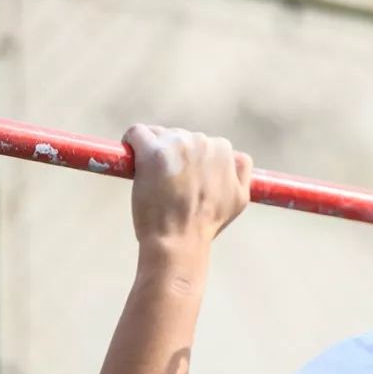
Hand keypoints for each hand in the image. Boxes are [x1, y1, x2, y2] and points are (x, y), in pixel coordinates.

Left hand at [123, 124, 252, 247]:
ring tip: (152, 176)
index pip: (206, 144)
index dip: (194, 160)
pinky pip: (137, 133)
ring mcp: (177, 145)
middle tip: (168, 180)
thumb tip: (234, 158)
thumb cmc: (206, 224)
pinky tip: (131, 155)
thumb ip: (240, 173)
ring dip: (155, 150)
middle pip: (183, 136)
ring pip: (160, 134)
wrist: (180, 240)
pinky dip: (132, 141)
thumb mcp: (239, 199)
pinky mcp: (152, 152)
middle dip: (175, 154)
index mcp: (224, 151)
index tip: (185, 176)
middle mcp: (203, 142)